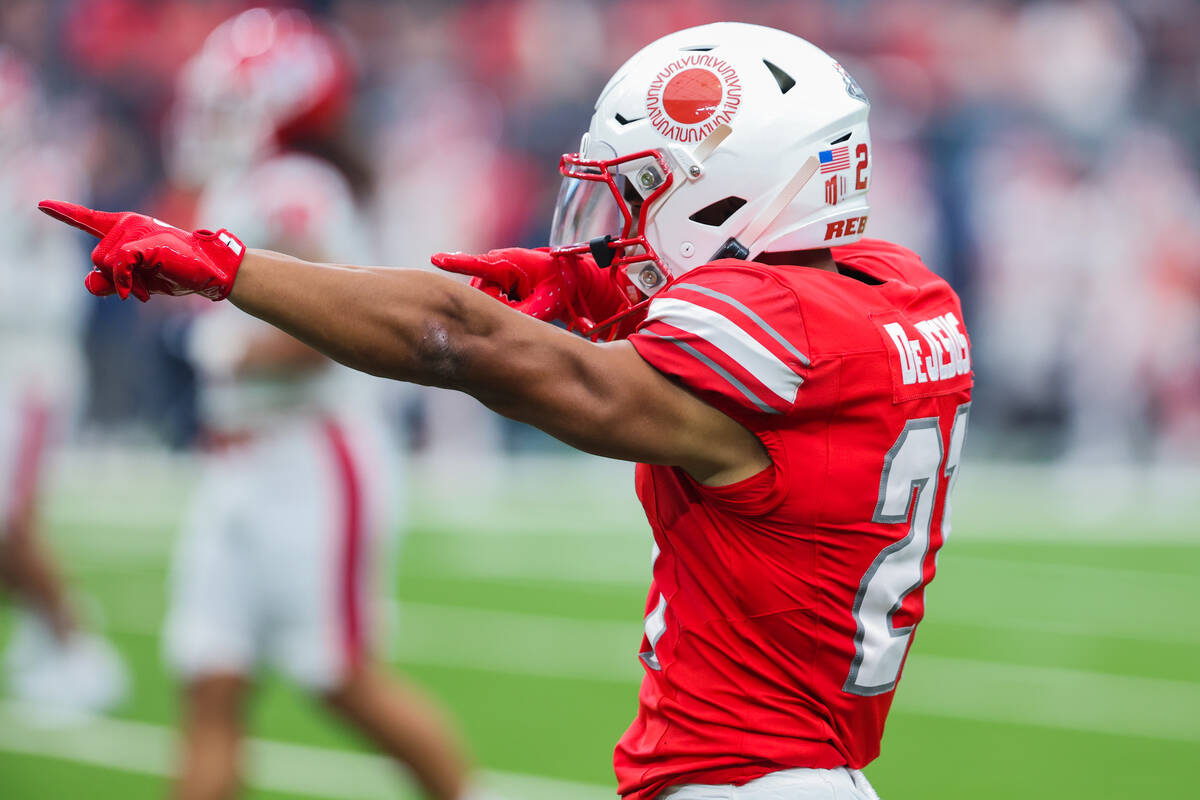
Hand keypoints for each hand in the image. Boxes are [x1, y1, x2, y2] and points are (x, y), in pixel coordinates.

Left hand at [37, 200, 244, 301]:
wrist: (209, 271)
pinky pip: (118, 266)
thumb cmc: (178, 273)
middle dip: (116, 279)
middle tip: (145, 283)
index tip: (42, 205)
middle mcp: (126, 224)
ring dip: (125, 282)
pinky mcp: (142, 242)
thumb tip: (88, 282)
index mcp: (125, 229)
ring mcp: (134, 231)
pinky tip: (140, 291)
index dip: (64, 212)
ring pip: (104, 264)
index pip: (88, 220)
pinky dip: (126, 283)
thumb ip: (110, 283)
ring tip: (151, 282)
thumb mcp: (139, 282)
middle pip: (96, 259)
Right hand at [431, 247, 630, 335]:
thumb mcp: (546, 302)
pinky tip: (519, 302)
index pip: (477, 265)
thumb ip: (523, 315)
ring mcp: (492, 275)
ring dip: (503, 307)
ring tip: (527, 300)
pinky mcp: (492, 284)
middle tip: (527, 302)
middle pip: (481, 295)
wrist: (566, 278)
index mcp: (507, 263)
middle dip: (500, 305)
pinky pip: (488, 302)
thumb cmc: (558, 284)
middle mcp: (495, 265)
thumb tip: (502, 327)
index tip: (436, 259)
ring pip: (484, 301)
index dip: (455, 263)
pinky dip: (503, 307)